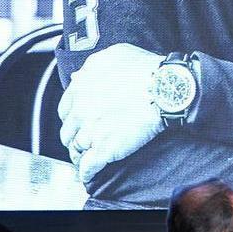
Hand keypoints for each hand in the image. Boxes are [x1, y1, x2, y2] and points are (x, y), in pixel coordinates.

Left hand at [58, 43, 165, 183]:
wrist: (166, 88)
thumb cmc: (147, 69)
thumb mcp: (116, 55)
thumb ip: (93, 66)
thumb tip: (80, 76)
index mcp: (81, 89)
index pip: (66, 110)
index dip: (73, 118)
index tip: (80, 123)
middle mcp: (81, 110)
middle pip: (69, 131)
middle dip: (75, 137)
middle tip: (84, 141)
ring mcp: (91, 131)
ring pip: (76, 149)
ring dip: (80, 155)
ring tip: (86, 160)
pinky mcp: (105, 149)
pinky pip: (88, 167)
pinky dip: (87, 173)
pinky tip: (88, 176)